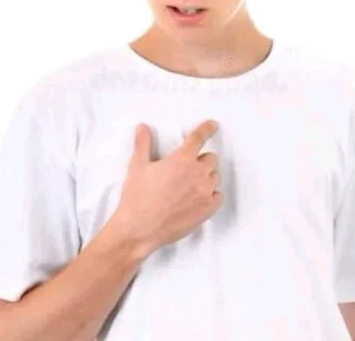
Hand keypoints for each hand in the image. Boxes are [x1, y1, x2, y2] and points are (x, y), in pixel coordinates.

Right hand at [114, 120, 222, 254]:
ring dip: (205, 177)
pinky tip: (196, 199)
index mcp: (181, 159)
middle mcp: (197, 173)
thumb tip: (143, 128)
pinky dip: (211, 195)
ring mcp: (205, 192)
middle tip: (186, 169)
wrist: (139, 229)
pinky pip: (218, 196)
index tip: (213, 125)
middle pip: (211, 158)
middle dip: (200, 160)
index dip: (207, 129)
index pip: (198, 138)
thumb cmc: (137, 197)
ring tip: (188, 187)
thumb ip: (143, 144)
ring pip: (214, 177)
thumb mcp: (137, 166)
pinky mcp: (207, 209)